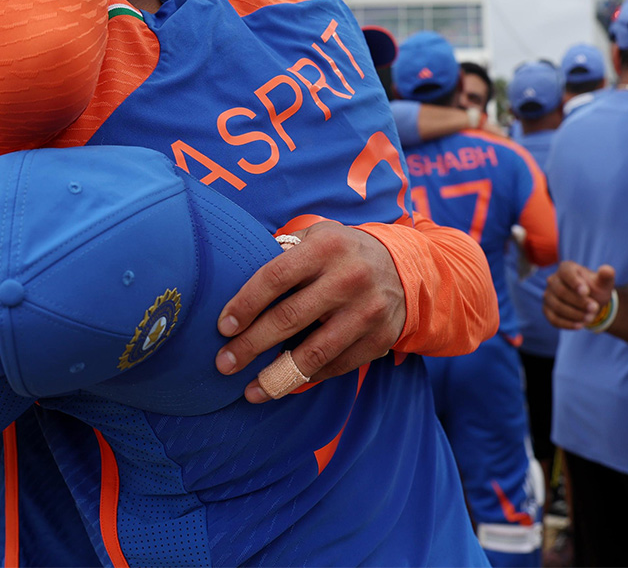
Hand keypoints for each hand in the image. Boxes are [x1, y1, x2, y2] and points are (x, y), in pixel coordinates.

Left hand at [215, 221, 404, 402]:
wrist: (404, 268)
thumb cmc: (343, 253)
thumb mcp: (317, 236)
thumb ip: (282, 252)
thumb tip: (235, 276)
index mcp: (325, 247)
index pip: (275, 277)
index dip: (245, 304)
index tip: (223, 327)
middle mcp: (349, 278)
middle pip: (289, 318)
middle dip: (251, 345)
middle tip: (224, 364)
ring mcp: (367, 311)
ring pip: (314, 353)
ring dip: (276, 376)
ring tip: (250, 390)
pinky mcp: (380, 339)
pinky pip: (336, 366)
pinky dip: (306, 377)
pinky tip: (284, 383)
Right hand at [543, 260, 615, 329]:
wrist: (590, 303)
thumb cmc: (595, 289)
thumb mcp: (603, 282)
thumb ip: (606, 275)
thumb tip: (607, 270)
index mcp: (566, 268)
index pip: (566, 272)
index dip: (575, 282)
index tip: (586, 292)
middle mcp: (553, 280)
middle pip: (560, 291)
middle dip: (578, 302)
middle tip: (595, 308)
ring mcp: (548, 295)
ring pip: (557, 306)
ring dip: (574, 314)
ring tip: (590, 318)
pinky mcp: (547, 310)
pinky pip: (553, 319)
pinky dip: (567, 324)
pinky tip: (580, 325)